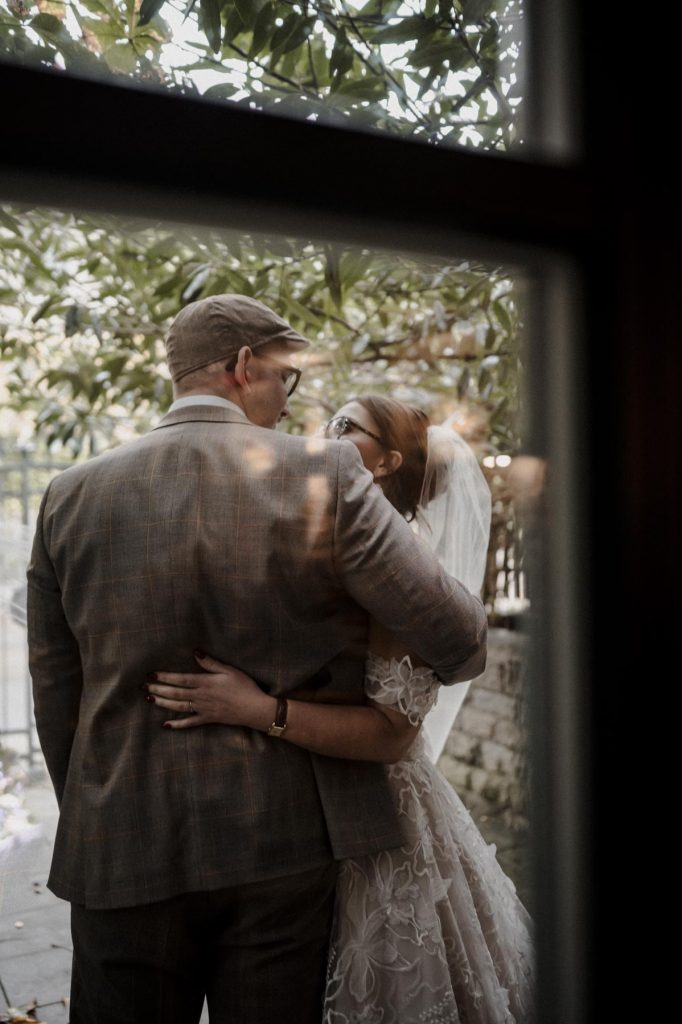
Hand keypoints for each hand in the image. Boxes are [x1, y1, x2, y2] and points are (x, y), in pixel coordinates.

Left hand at [145, 652, 273, 730]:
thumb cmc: (244, 687)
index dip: (164, 677)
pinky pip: (189, 723)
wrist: (254, 709)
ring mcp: (203, 709)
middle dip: (158, 689)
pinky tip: (165, 725)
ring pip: (178, 706)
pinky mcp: (208, 719)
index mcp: (205, 683)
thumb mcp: (229, 670)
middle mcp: (201, 696)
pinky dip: (177, 724)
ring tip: (149, 699)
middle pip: (175, 693)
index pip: (180, 679)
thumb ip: (211, 663)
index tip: (151, 674)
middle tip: (143, 687)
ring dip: (162, 704)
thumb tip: (195, 652)